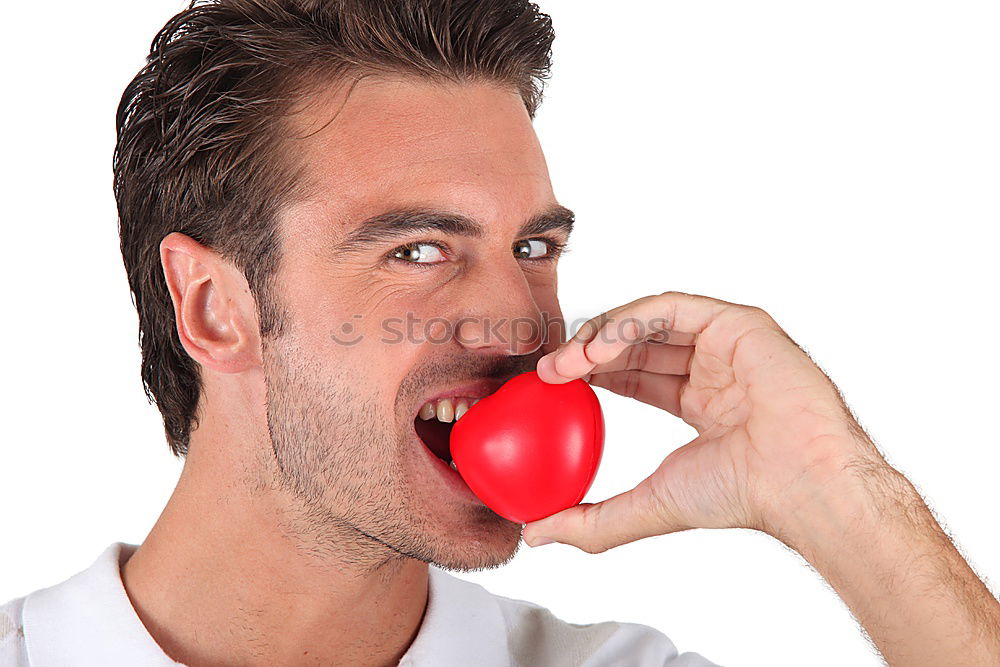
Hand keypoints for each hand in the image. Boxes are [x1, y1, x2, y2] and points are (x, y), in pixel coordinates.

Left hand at [522, 290, 889, 551]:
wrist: (799, 482)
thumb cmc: (742, 494)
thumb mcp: (648, 505)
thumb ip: (593, 520)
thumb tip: (536, 535)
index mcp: (704, 402)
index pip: (635, 374)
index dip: (590, 373)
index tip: (550, 385)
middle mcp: (716, 368)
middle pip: (637, 343)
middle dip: (586, 353)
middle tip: (546, 372)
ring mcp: (728, 343)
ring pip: (648, 319)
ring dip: (599, 337)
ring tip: (564, 364)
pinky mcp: (736, 322)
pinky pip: (670, 308)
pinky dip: (627, 322)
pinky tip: (597, 349)